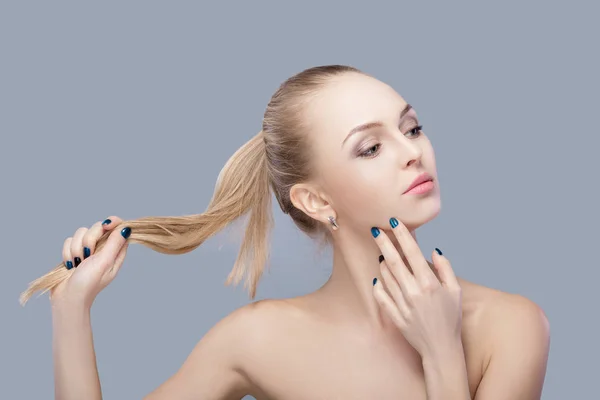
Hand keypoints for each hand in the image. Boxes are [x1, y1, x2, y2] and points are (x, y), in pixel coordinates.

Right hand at [50, 216, 130, 309]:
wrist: (67, 297)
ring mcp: (87, 250)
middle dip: (89, 240)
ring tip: (78, 263)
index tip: (106, 225)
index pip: (118, 229)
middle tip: (87, 254)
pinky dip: (68, 252)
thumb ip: (114, 244)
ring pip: (81, 233)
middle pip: (98, 227)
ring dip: (76, 249)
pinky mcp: (74, 252)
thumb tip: (127, 228)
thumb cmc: (88, 283)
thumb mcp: (104, 262)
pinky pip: (69, 240)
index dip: (113, 223)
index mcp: (115, 252)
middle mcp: (102, 249)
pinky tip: (70, 264)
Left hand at [371, 217, 461, 358]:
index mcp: (429, 283)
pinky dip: (378, 285)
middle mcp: (413, 291)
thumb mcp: (455, 291)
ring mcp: (402, 304)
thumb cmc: (451, 319)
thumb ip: (445, 269)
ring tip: (381, 253)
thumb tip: (433, 251)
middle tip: (374, 229)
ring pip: (386, 276)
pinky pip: (381, 296)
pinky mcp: (395, 316)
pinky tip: (377, 277)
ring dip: (382, 262)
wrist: (441, 348)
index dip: (402, 235)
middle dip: (383, 243)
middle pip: (394, 261)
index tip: (394, 222)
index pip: (412, 252)